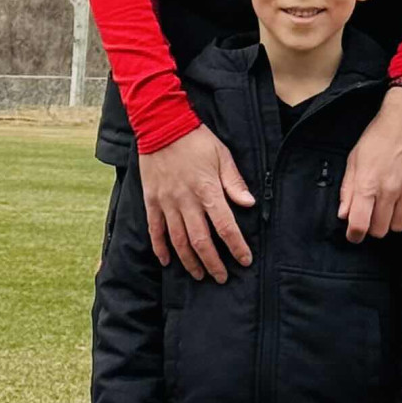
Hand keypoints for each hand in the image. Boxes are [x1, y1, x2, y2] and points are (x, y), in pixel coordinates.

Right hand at [140, 124, 255, 281]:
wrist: (161, 124)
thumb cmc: (196, 139)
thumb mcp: (222, 155)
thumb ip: (234, 182)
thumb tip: (249, 204)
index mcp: (207, 189)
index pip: (225, 226)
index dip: (236, 246)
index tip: (245, 260)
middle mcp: (186, 200)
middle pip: (200, 241)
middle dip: (212, 263)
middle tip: (221, 277)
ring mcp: (166, 202)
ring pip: (178, 240)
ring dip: (190, 261)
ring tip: (199, 275)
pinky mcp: (152, 200)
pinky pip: (155, 230)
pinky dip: (160, 248)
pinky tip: (167, 262)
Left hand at [338, 86, 401, 241]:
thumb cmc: (378, 137)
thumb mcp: (355, 159)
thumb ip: (348, 189)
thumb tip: (344, 214)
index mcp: (367, 183)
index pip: (359, 225)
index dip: (354, 235)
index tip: (354, 234)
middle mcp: (389, 190)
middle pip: (379, 230)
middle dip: (372, 226)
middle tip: (371, 215)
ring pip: (398, 226)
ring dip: (390, 221)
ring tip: (388, 207)